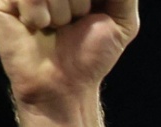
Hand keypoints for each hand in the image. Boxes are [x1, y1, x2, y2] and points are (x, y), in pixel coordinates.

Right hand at [0, 0, 138, 112]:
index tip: (90, 14)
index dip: (86, 1)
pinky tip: (38, 27)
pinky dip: (39, 16)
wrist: (63, 84)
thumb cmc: (92, 54)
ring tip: (58, 26)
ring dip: (62, 12)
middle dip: (80, 3)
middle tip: (77, 21)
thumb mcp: (122, 21)